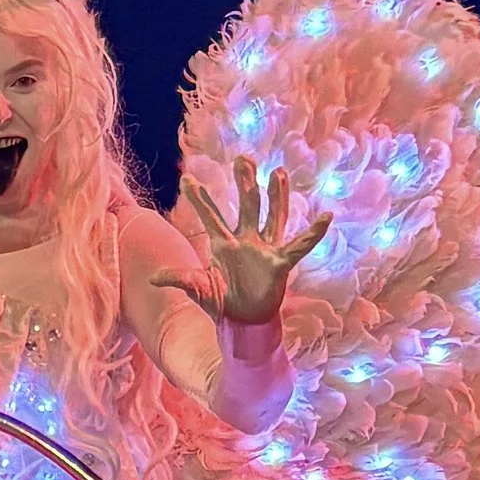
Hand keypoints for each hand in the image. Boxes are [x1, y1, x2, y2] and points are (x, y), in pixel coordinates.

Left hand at [182, 156, 332, 324]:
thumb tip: (154, 278)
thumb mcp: (198, 290)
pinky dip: (313, 233)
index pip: (210, 217)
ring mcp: (264, 249)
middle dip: (245, 183)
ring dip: (277, 195)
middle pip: (246, 206)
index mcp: (223, 245)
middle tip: (243, 158)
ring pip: (272, 216)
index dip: (199, 200)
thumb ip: (180, 279)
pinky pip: (299, 245)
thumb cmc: (221, 302)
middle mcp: (245, 240)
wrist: (242, 321)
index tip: (186, 179)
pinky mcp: (280, 263)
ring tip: (278, 171)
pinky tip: (326, 217)